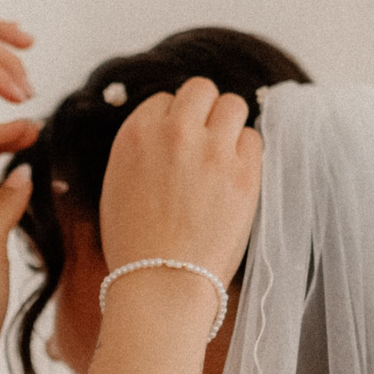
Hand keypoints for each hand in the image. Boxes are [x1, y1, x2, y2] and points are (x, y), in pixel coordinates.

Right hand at [98, 77, 262, 291]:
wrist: (161, 283)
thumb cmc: (135, 245)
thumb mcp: (118, 185)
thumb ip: (142, 150)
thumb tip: (166, 132)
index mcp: (136, 134)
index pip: (165, 100)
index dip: (174, 122)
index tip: (177, 145)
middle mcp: (174, 132)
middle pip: (201, 90)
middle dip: (205, 111)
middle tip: (206, 142)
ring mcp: (212, 150)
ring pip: (233, 105)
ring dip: (229, 125)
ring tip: (224, 156)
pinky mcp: (244, 172)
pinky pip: (254, 139)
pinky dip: (247, 153)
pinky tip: (236, 178)